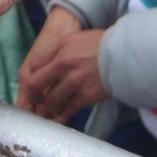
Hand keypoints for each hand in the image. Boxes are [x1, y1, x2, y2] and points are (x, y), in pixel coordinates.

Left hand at [17, 6, 108, 122]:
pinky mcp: (86, 95)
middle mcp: (63, 63)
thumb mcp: (78, 38)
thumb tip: (50, 64)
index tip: (32, 86)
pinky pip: (68, 109)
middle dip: (32, 96)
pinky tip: (60, 118)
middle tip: (33, 103)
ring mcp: (74, 80)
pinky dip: (62, 116)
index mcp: (60, 46)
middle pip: (36, 83)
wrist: (127, 54)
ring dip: (48, 108)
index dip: (30, 78)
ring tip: (48, 112)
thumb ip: (62, 49)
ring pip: (51, 100)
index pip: (34, 65)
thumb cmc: (104, 44)